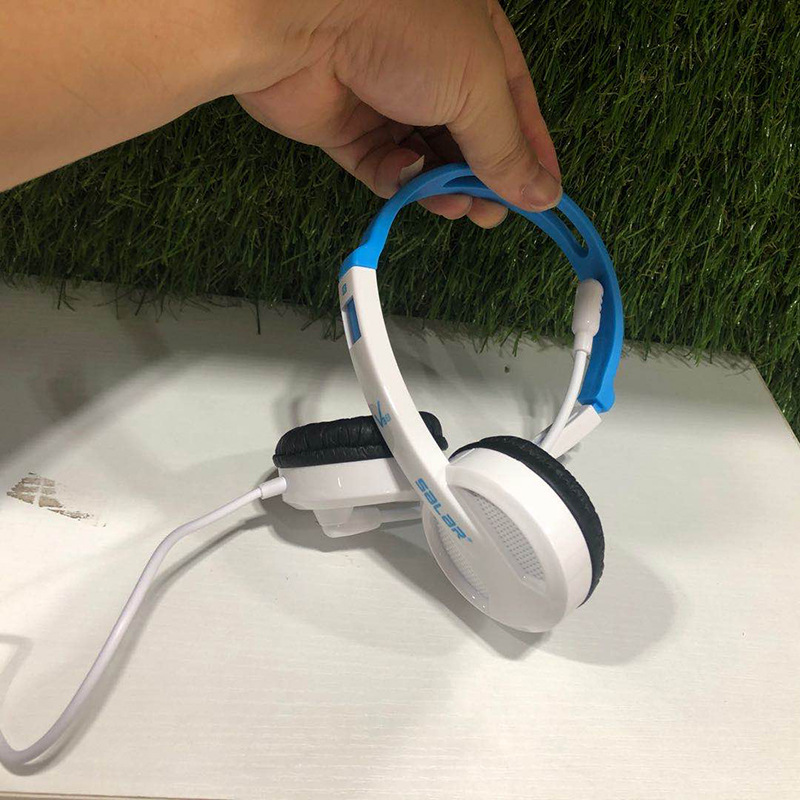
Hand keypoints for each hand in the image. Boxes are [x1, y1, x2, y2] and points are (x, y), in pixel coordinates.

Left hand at [237, 0, 560, 226]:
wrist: (300, 19)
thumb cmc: (404, 32)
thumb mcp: (477, 86)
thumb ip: (507, 148)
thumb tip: (545, 196)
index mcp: (474, 37)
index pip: (515, 102)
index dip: (530, 151)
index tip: (543, 198)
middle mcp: (431, 65)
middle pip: (468, 135)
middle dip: (482, 178)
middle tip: (491, 215)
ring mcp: (385, 97)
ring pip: (425, 157)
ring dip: (442, 185)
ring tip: (458, 208)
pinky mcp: (345, 127)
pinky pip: (381, 165)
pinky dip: (397, 178)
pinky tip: (407, 180)